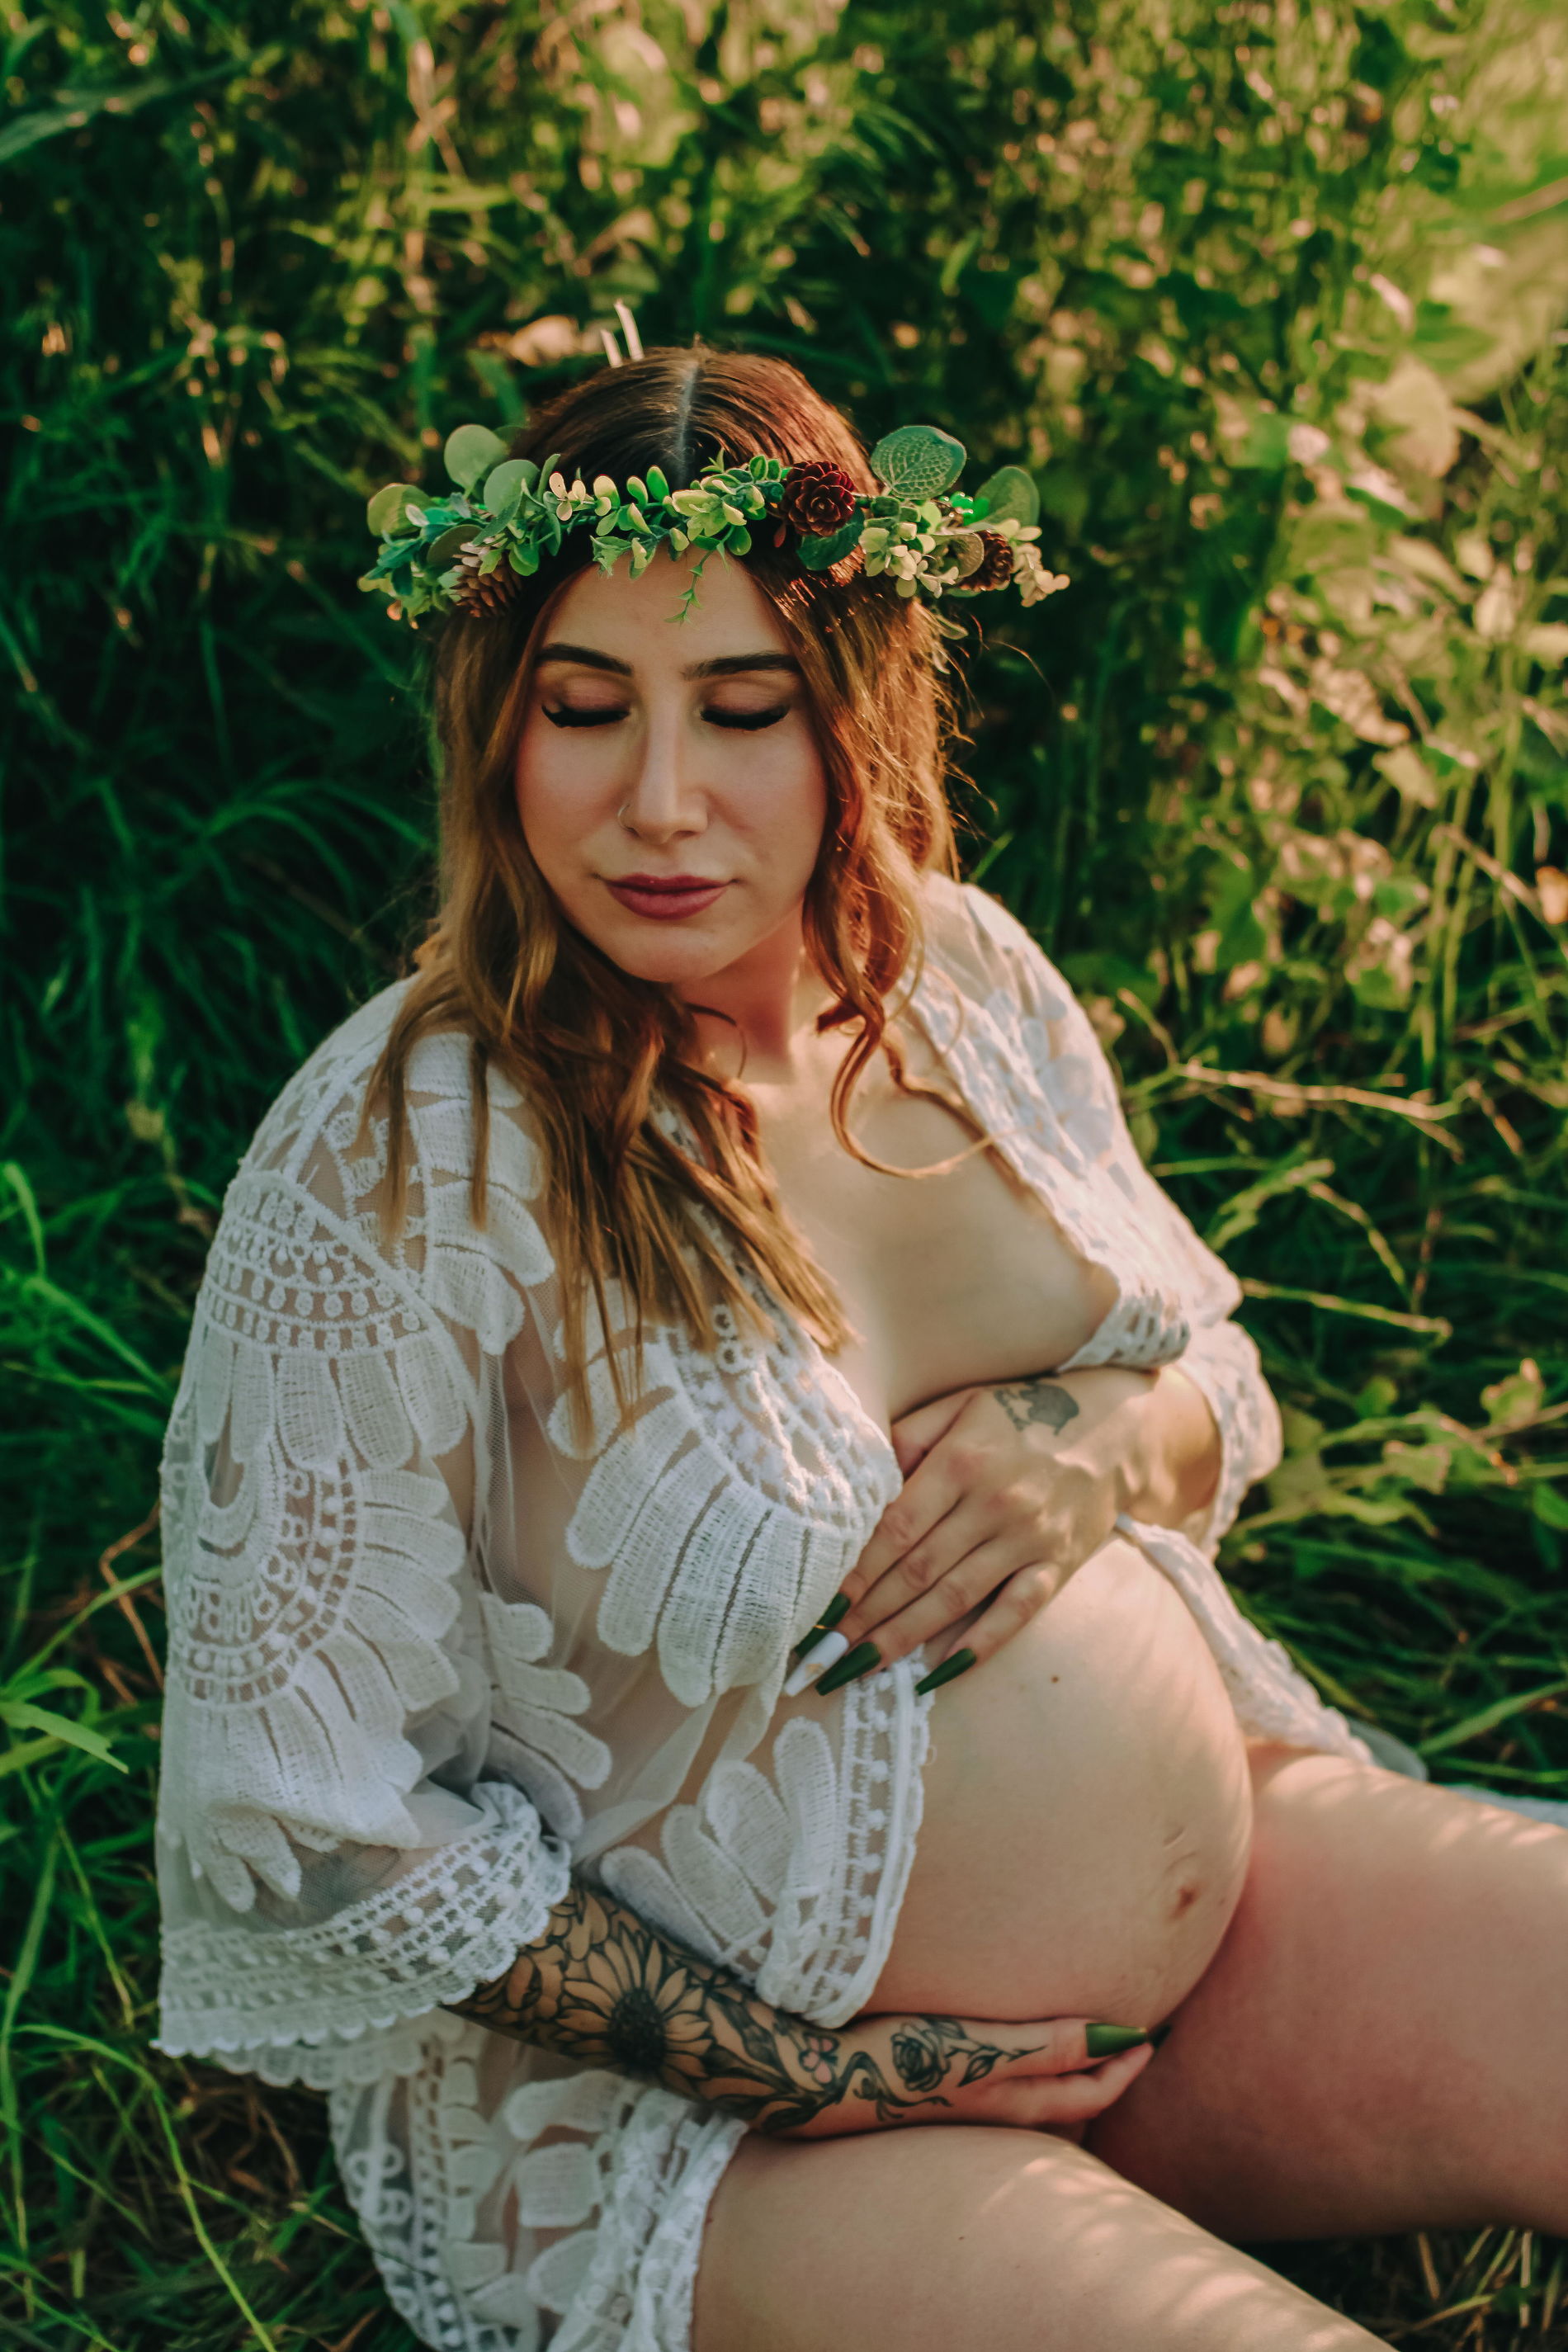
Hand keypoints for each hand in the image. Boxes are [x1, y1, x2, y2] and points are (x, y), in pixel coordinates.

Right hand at [775, 2010, 1153, 2139]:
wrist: (818, 2079)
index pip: (1091, 2092)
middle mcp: (996, 2111)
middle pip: (1069, 2102)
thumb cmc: (901, 2059)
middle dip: (1105, 2074)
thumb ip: (1047, 2044)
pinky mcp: (935, 2091)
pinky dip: (1028, 2073)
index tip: (1154, 2034)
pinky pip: (1001, 2089)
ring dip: (1067, 2075)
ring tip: (1082, 2042)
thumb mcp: (979, 2049)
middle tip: (1132, 2038)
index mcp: (1014, 2103)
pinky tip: (1007, 2050)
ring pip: (1036, 2099)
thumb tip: (1116, 2036)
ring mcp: (964, 2105)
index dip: (1126, 2065)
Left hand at [787, 1370, 1146, 1700]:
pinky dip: (977, 1648)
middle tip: (822, 1653)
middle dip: (865, 1615)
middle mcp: (993, 1504)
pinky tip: (937, 1675)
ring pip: (955, 1599)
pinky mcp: (1057, 1566)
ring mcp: (1028, 1539)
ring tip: (859, 1667)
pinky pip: (1014, 1614)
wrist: (1115, 1429)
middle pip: (917, 1571)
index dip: (854, 1571)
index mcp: (961, 1462)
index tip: (819, 1605)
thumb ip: (909, 1436)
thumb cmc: (1022, 1415)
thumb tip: (861, 1479)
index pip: (895, 1528)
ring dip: (903, 1637)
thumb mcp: (961, 1405)